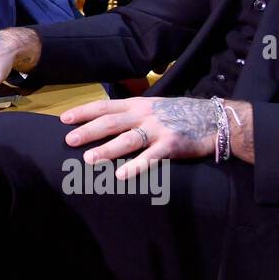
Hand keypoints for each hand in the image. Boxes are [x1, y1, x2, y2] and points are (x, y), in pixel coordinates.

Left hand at [61, 96, 219, 179]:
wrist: (214, 119)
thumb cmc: (179, 114)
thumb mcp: (153, 107)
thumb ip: (132, 114)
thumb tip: (105, 122)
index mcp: (137, 104)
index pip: (105, 106)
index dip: (84, 112)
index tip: (64, 119)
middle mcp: (145, 114)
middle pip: (111, 122)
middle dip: (88, 131)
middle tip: (69, 140)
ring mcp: (158, 129)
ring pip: (127, 139)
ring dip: (107, 149)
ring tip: (89, 159)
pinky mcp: (171, 145)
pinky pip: (150, 157)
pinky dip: (135, 166)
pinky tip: (121, 175)